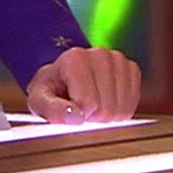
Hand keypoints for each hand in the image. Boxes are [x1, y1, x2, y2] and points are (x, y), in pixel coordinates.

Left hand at [24, 46, 140, 124]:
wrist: (64, 77)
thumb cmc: (51, 90)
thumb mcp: (40, 101)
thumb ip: (52, 110)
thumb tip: (75, 117)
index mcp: (75, 58)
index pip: (89, 104)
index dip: (78, 115)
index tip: (69, 106)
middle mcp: (100, 54)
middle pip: (107, 110)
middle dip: (93, 117)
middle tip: (80, 106)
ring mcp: (118, 60)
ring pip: (121, 110)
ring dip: (107, 116)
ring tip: (92, 103)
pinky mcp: (131, 69)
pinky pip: (132, 106)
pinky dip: (120, 111)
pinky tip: (106, 101)